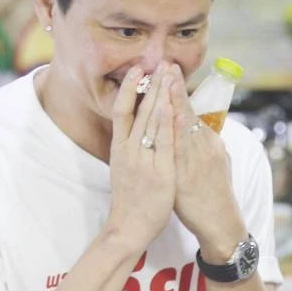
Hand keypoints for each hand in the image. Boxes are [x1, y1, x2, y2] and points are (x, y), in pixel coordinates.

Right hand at [104, 63, 176, 247]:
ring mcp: (143, 161)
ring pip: (151, 122)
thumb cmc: (130, 200)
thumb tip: (136, 130)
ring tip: (166, 75)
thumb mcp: (125, 169)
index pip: (122, 112)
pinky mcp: (159, 173)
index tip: (138, 70)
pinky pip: (164, 144)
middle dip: (150, 86)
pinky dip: (167, 124)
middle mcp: (128, 151)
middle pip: (138, 111)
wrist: (127, 228)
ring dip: (160, 97)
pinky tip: (172, 107)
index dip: (129, 89)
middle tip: (158, 62)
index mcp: (119, 149)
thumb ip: (131, 149)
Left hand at [166, 67, 245, 261]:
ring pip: (185, 126)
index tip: (171, 71)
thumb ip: (205, 144)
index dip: (181, 91)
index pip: (193, 111)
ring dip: (175, 102)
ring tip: (166, 81)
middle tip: (167, 65)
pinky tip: (169, 117)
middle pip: (188, 112)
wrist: (220, 222)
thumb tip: (199, 127)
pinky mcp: (190, 174)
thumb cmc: (214, 192)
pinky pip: (180, 149)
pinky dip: (175, 131)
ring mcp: (198, 160)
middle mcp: (205, 148)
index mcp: (210, 143)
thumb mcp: (215, 162)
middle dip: (176, 88)